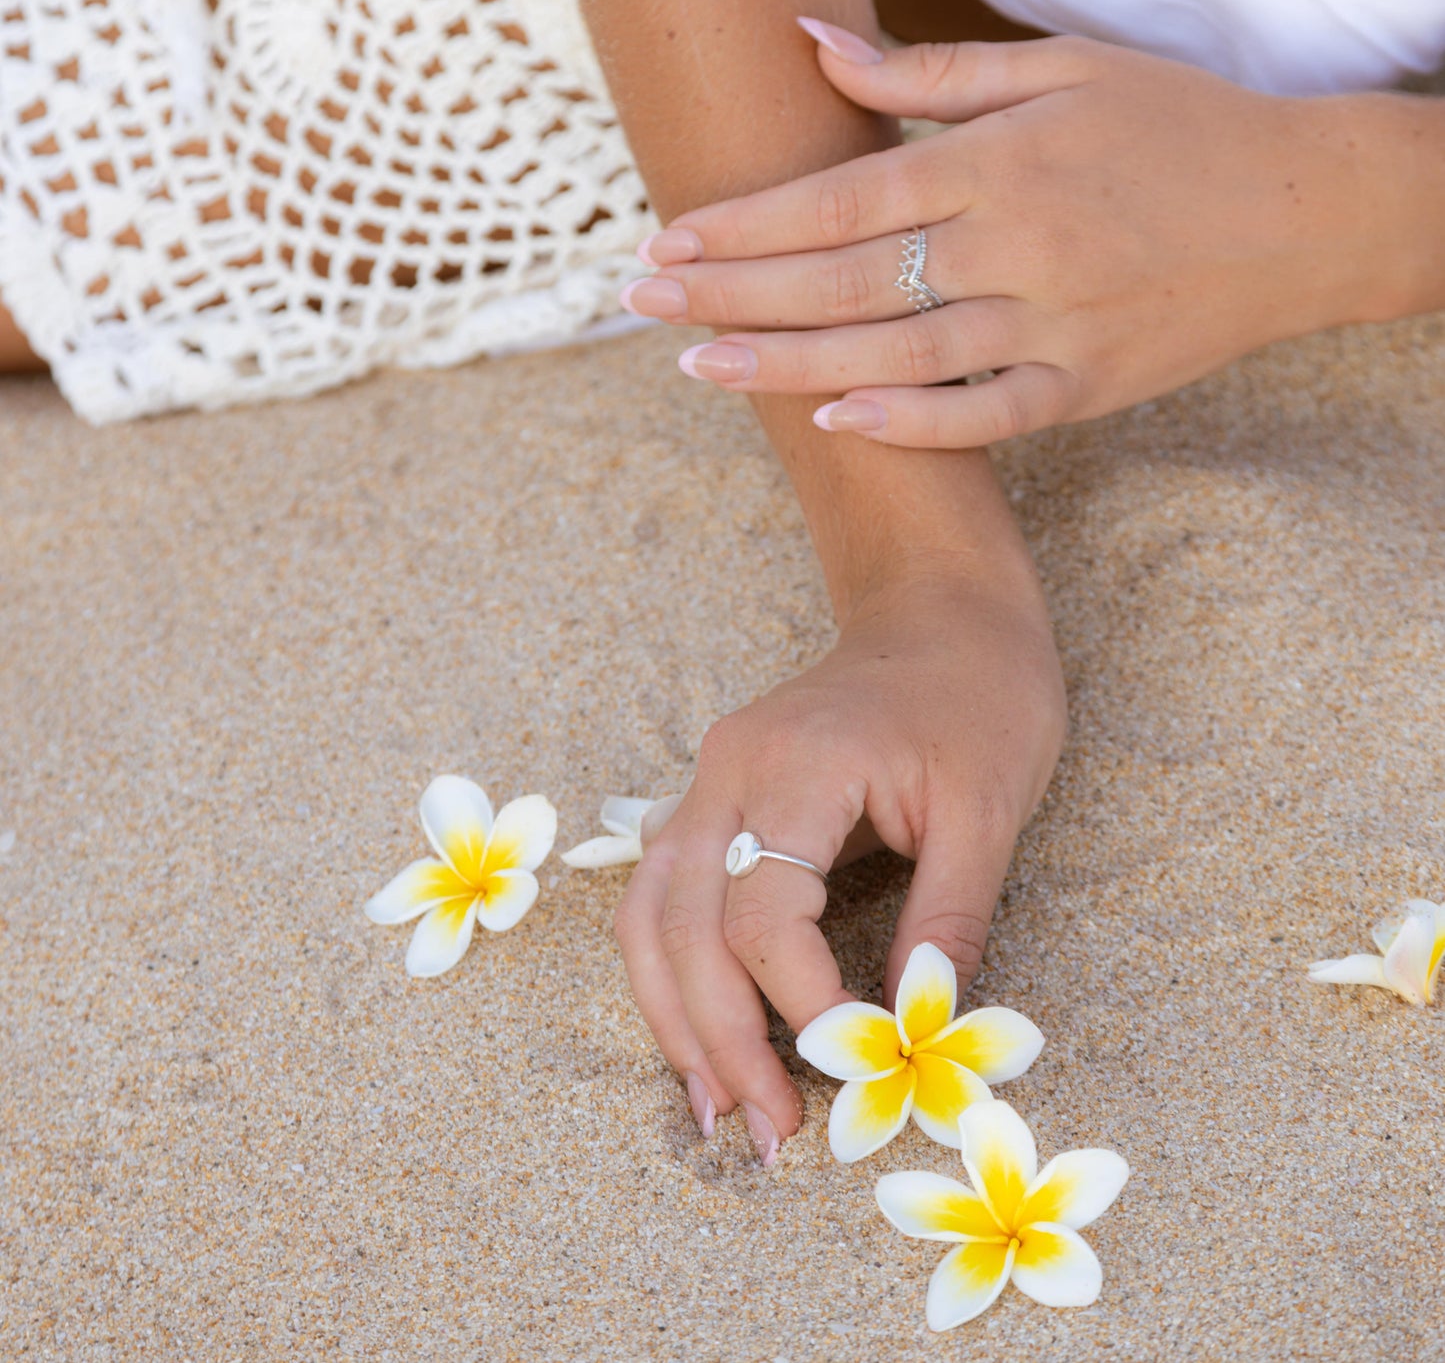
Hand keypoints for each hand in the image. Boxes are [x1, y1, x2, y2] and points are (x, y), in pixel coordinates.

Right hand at [613, 558, 1064, 1160]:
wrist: (942, 611)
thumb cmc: (980, 694)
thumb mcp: (988, 808)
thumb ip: (947, 919)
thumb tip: (915, 1030)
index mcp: (795, 764)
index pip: (763, 915)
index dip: (802, 1007)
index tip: (860, 1067)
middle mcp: (727, 770)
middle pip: (685, 927)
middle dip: (720, 1040)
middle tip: (769, 1134)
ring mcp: (708, 780)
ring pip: (650, 915)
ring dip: (674, 1016)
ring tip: (714, 1106)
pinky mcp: (715, 798)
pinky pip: (665, 895)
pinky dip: (674, 970)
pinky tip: (701, 1031)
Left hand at [622, 24, 1385, 447]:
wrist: (1302, 213)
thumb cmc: (1175, 127)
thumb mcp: (1058, 70)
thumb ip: (928, 75)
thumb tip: (812, 45)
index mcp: (998, 163)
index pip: (841, 197)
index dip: (745, 222)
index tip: (667, 238)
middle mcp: (1013, 246)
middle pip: (844, 278)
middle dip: (733, 289)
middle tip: (643, 303)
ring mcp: (1049, 326)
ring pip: (893, 353)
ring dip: (786, 362)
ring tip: (696, 364)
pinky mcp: (1083, 389)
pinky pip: (982, 417)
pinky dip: (909, 423)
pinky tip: (831, 422)